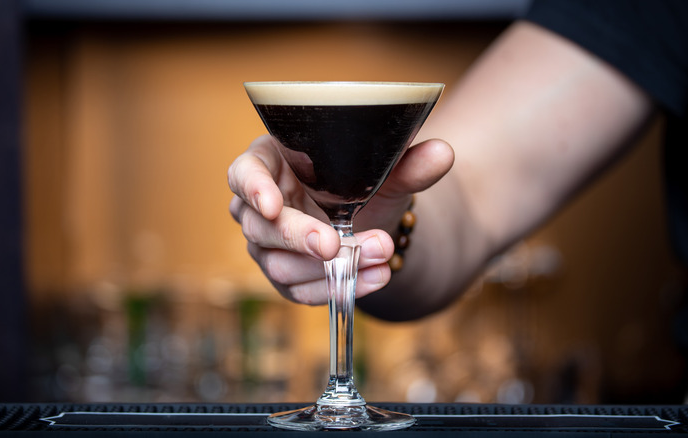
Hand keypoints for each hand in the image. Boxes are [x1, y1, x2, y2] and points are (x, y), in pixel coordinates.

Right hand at [228, 134, 452, 304]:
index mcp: (272, 162)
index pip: (244, 172)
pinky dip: (338, 287)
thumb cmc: (365, 182)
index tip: (272, 203)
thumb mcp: (386, 170)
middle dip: (301, 237)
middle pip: (260, 226)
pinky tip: (374, 278)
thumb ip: (409, 162)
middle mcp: (261, 205)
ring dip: (329, 266)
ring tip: (379, 255)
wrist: (377, 220)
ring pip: (279, 265)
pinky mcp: (285, 276)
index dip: (252, 187)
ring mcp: (269, 246)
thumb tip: (443, 153)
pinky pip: (300, 291)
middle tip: (335, 244)